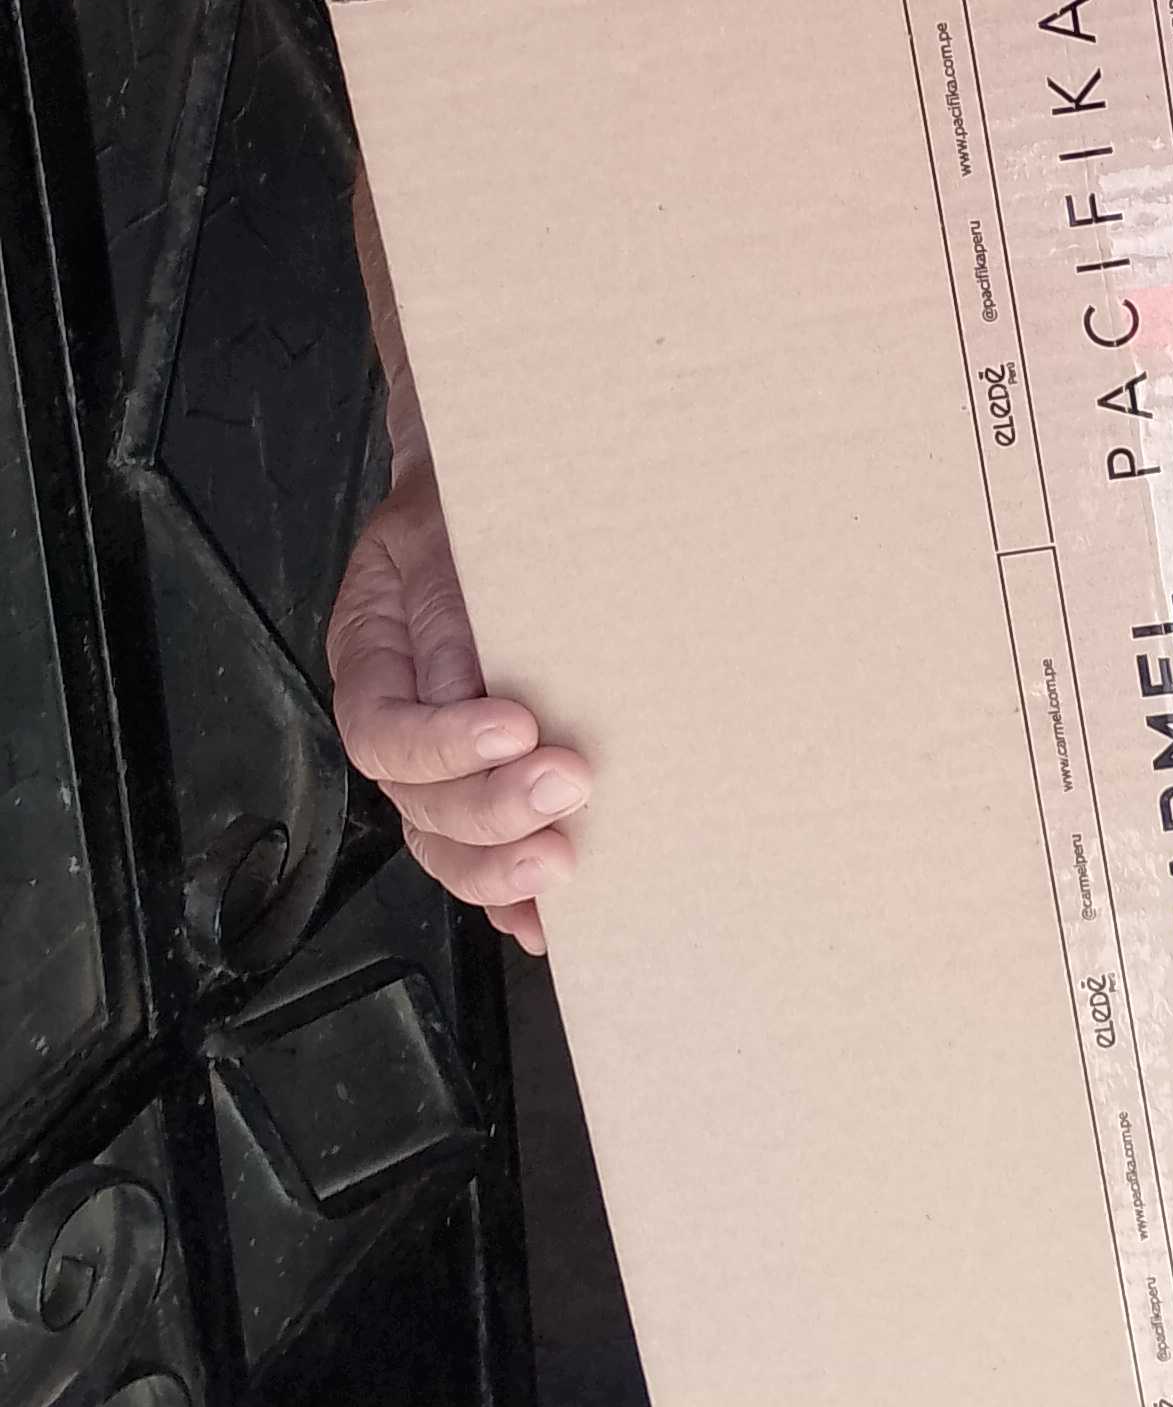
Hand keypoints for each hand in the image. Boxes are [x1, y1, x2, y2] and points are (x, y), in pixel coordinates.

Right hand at [326, 459, 588, 954]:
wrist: (502, 486)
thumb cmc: (470, 504)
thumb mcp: (448, 533)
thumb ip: (452, 611)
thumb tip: (466, 691)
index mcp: (373, 654)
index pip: (383, 731)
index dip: (443, 745)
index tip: (515, 727)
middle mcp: (399, 714)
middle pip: (415, 801)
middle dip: (490, 811)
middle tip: (565, 788)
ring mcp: (439, 755)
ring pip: (442, 839)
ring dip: (501, 865)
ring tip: (565, 859)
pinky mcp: (488, 775)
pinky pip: (483, 849)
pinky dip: (511, 895)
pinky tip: (545, 920)